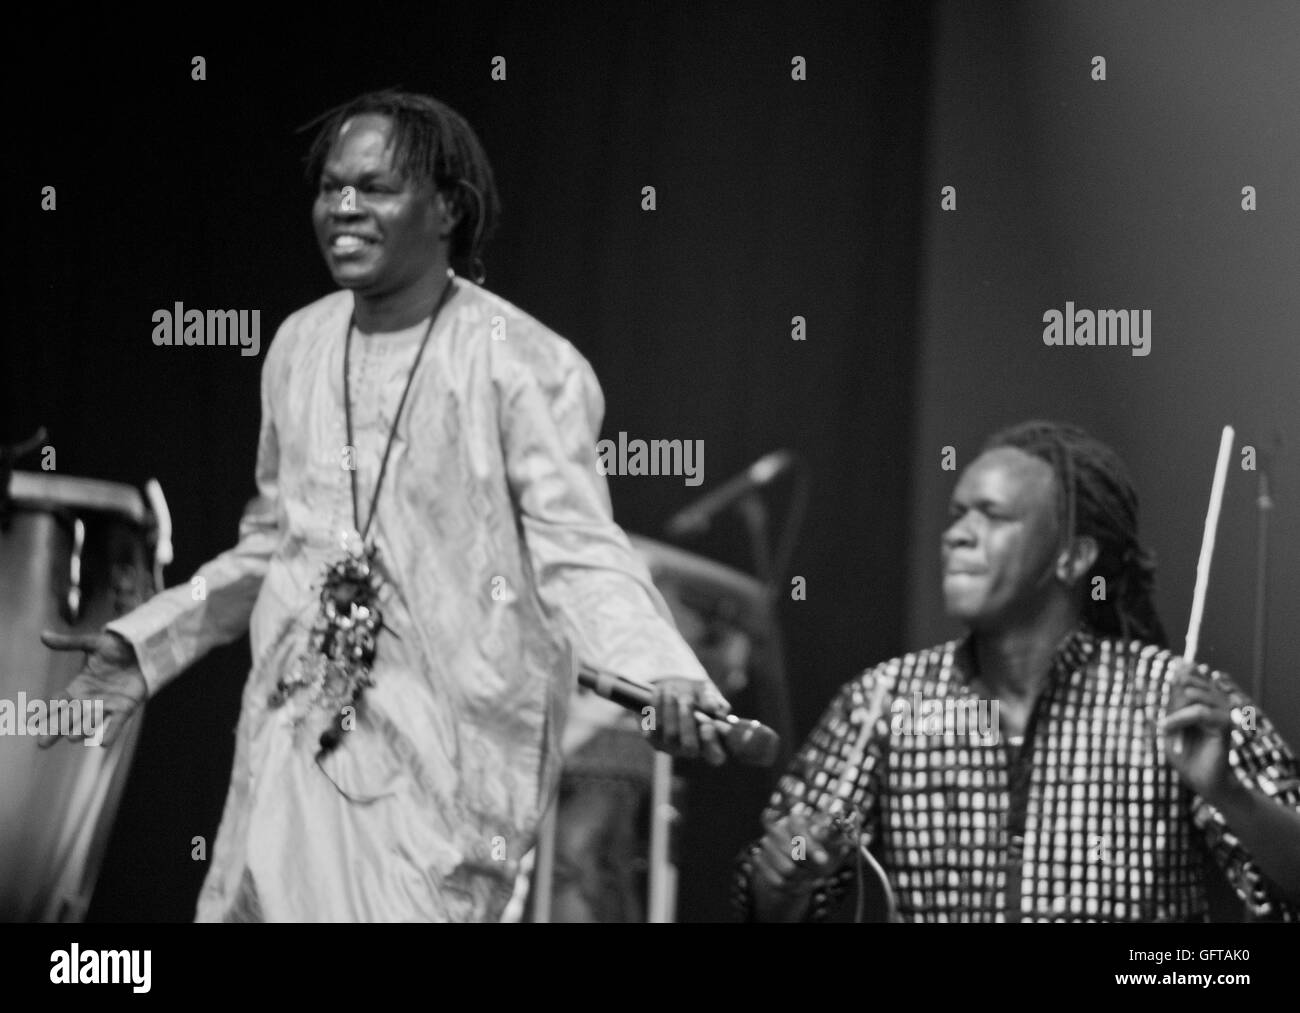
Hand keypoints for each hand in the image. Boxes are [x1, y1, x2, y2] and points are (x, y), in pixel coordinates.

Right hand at [38, 629, 146, 748]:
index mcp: (80, 686)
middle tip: (42, 743)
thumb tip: (43, 635)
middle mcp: (91, 699)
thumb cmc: (115, 647)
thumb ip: (68, 643)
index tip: (31, 723)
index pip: (59, 701)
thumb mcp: (91, 643)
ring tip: (73, 738)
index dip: (46, 712)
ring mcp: (108, 705)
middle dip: (57, 729)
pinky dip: (111, 732)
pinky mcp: (126, 707)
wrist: (142, 648)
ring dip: (83, 729)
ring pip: (92, 720)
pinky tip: (103, 743)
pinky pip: (117, 722)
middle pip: (70, 717)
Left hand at [645, 676, 729, 764]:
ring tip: (672, 689)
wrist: (674, 688)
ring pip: (671, 733)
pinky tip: (661, 692)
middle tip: (686, 699)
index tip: (708, 724)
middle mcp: (692, 751)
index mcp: (712, 743)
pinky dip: (658, 707)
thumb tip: (711, 707)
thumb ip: (711, 698)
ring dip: (671, 708)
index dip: (712, 743)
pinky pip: (656, 725)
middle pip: (690, 747)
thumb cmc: (697, 693)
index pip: (716, 756)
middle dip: (688, 722)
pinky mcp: (654, 739)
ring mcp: (672, 747)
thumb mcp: (707, 691)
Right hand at [751, 811, 855, 919]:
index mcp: (795, 819)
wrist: (798, 863)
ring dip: (802, 877)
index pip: (799, 831)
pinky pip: (777, 882)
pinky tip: (800, 884)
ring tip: (809, 875)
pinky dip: (793, 888)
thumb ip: (831, 836)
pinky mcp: (759, 861)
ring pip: (786, 870)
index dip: (811, 847)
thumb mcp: (829, 842)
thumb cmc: (817, 849)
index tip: (824, 860)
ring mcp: (766, 845)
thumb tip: (831, 830)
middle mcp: (777, 829)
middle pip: (792, 854)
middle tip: (819, 869)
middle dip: (809, 866)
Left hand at [1160, 659, 1238, 801]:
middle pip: (1193, 681)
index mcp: (1206, 698)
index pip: (1194, 673)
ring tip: (1163, 727)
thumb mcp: (1171, 721)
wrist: (1198, 778)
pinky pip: (1200, 712)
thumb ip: (1174, 698)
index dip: (1183, 671)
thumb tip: (1177, 670)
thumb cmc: (1183, 751)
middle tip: (1165, 715)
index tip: (1171, 676)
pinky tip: (1167, 728)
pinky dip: (1180, 718)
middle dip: (1174, 693)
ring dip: (1173, 710)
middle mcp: (1217, 702)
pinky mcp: (1225, 726)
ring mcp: (1223, 712)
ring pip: (1195, 695)